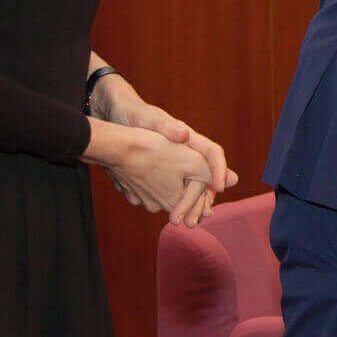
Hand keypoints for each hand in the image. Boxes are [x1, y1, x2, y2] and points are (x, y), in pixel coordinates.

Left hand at [89, 72, 236, 222]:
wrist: (116, 116)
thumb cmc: (133, 114)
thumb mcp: (148, 119)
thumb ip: (166, 126)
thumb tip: (184, 133)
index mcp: (188, 138)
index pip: (213, 153)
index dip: (220, 170)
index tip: (219, 187)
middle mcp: (186, 152)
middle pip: (206, 176)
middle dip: (206, 197)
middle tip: (204, 216)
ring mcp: (175, 163)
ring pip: (191, 186)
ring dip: (192, 205)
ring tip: (190, 222)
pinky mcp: (163, 171)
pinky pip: (175, 189)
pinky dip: (176, 203)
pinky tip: (171, 214)